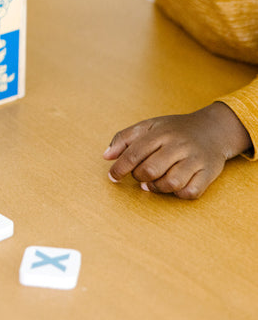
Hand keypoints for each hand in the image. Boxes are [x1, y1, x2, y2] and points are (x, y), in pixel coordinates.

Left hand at [104, 102, 251, 198]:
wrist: (212, 129)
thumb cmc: (174, 130)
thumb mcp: (148, 126)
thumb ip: (124, 138)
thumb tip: (106, 157)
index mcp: (160, 133)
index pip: (134, 153)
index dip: (119, 168)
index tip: (112, 176)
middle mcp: (178, 145)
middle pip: (150, 170)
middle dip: (138, 177)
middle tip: (139, 175)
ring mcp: (195, 160)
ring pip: (170, 184)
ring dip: (156, 188)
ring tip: (152, 183)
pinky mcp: (208, 173)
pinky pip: (190, 192)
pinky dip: (178, 194)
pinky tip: (173, 186)